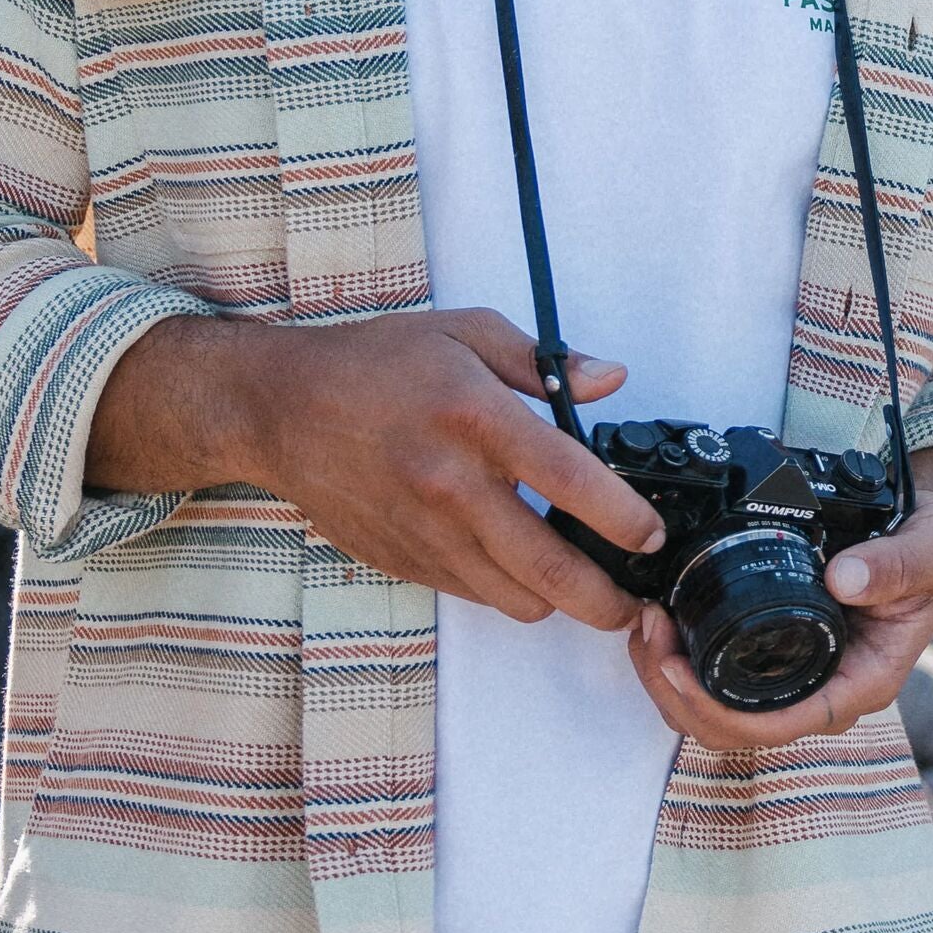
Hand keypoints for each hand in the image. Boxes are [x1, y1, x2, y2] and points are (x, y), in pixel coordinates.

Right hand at [90, 305, 659, 629]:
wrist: (281, 409)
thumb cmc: (374, 364)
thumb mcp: (462, 332)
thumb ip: (543, 360)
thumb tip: (608, 378)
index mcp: (478, 419)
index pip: (573, 484)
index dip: (626, 520)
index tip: (652, 534)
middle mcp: (454, 486)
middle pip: (553, 572)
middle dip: (608, 601)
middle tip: (634, 599)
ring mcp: (426, 533)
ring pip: (517, 599)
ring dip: (557, 600)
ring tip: (579, 582)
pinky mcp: (405, 560)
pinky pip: (475, 595)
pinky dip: (507, 590)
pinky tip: (517, 564)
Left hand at [626, 447, 932, 753]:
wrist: (925, 536)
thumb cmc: (930, 549)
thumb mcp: (930, 548)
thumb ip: (896, 565)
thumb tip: (843, 579)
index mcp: (861, 683)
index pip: (779, 725)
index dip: (718, 709)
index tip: (674, 665)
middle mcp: (823, 692)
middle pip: (730, 730)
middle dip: (676, 692)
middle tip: (649, 626)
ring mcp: (796, 679)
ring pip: (714, 713)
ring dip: (667, 677)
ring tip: (647, 618)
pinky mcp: (775, 656)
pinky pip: (718, 679)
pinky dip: (680, 658)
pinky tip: (663, 617)